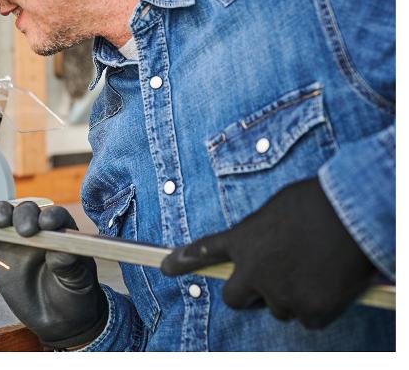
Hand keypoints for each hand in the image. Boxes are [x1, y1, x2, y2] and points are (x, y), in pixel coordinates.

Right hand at [0, 193, 107, 348]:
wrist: (56, 319)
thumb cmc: (73, 295)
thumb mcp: (77, 281)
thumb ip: (68, 265)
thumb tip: (60, 251)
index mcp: (60, 232)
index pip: (54, 216)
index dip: (50, 216)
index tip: (46, 224)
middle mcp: (36, 230)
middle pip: (26, 211)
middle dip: (23, 215)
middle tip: (25, 230)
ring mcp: (15, 239)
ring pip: (4, 216)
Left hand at [161, 177, 376, 328]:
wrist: (353, 215)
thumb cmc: (319, 201)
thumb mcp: (278, 208)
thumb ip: (265, 231)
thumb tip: (273, 245)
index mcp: (243, 239)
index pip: (204, 251)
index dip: (183, 261)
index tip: (166, 268)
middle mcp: (253, 271)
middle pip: (235, 298)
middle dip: (247, 295)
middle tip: (270, 283)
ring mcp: (280, 294)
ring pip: (279, 309)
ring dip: (291, 296)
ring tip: (315, 269)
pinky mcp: (310, 311)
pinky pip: (310, 318)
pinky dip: (320, 307)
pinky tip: (332, 284)